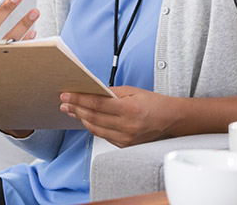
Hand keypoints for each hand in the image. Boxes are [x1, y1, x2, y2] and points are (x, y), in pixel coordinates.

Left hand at [59, 86, 177, 147]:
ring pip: (95, 129)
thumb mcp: (134, 91)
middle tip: (65, 103)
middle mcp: (127, 126)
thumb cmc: (154, 103)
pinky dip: (93, 126)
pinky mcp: (125, 145)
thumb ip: (113, 92)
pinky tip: (88, 119)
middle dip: (76, 109)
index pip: (97, 103)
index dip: (79, 99)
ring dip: (82, 119)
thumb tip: (92, 92)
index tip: (67, 95)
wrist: (172, 120)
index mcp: (129, 109)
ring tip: (73, 111)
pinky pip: (104, 136)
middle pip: (93, 117)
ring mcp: (125, 138)